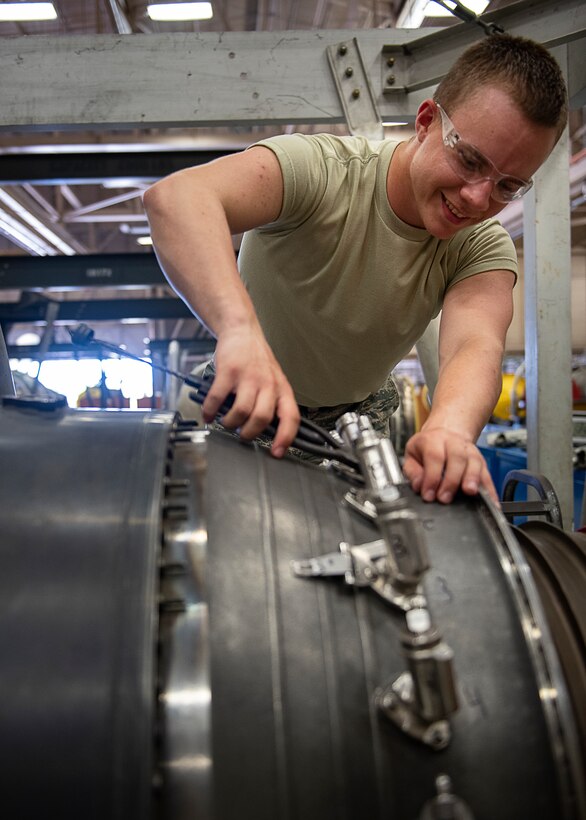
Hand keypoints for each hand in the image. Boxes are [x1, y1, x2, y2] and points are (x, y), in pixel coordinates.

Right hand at [201, 323, 299, 456]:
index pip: (291, 417)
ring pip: (242, 411)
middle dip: (249, 433)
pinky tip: (209, 414)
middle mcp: (267, 383)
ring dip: (231, 423)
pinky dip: (211, 411)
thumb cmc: (257, 360)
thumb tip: (265, 432)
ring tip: (226, 422)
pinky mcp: (228, 371)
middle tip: (242, 435)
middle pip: (263, 418)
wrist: (242, 331)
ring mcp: (248, 377)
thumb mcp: (273, 381)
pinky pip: (218, 398)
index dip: (285, 438)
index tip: (277, 452)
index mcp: (281, 389)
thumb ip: (271, 403)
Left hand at [403, 427, 497, 504]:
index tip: (429, 495)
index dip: (432, 477)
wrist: (445, 434)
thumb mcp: (412, 456)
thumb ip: (413, 472)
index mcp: (433, 440)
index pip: (434, 457)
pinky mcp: (481, 461)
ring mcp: (470, 450)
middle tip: (445, 498)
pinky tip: (491, 501)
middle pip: (457, 457)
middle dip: (451, 480)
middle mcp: (454, 442)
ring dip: (473, 479)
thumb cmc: (427, 447)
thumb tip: (419, 486)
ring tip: (470, 493)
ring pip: (475, 462)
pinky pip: (487, 474)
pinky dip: (490, 489)